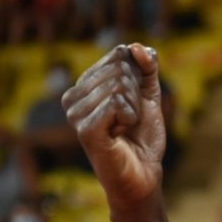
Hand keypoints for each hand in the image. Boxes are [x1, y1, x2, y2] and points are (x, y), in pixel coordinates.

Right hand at [63, 44, 166, 212]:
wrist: (144, 175)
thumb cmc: (142, 138)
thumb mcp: (149, 96)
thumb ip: (147, 69)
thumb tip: (137, 46)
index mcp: (84, 86)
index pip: (118, 56)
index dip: (138, 78)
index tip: (133, 103)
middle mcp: (73, 98)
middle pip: (120, 70)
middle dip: (137, 95)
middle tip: (130, 120)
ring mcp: (76, 114)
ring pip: (120, 87)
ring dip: (134, 110)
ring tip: (124, 129)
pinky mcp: (84, 130)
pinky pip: (117, 104)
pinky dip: (129, 119)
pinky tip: (120, 135)